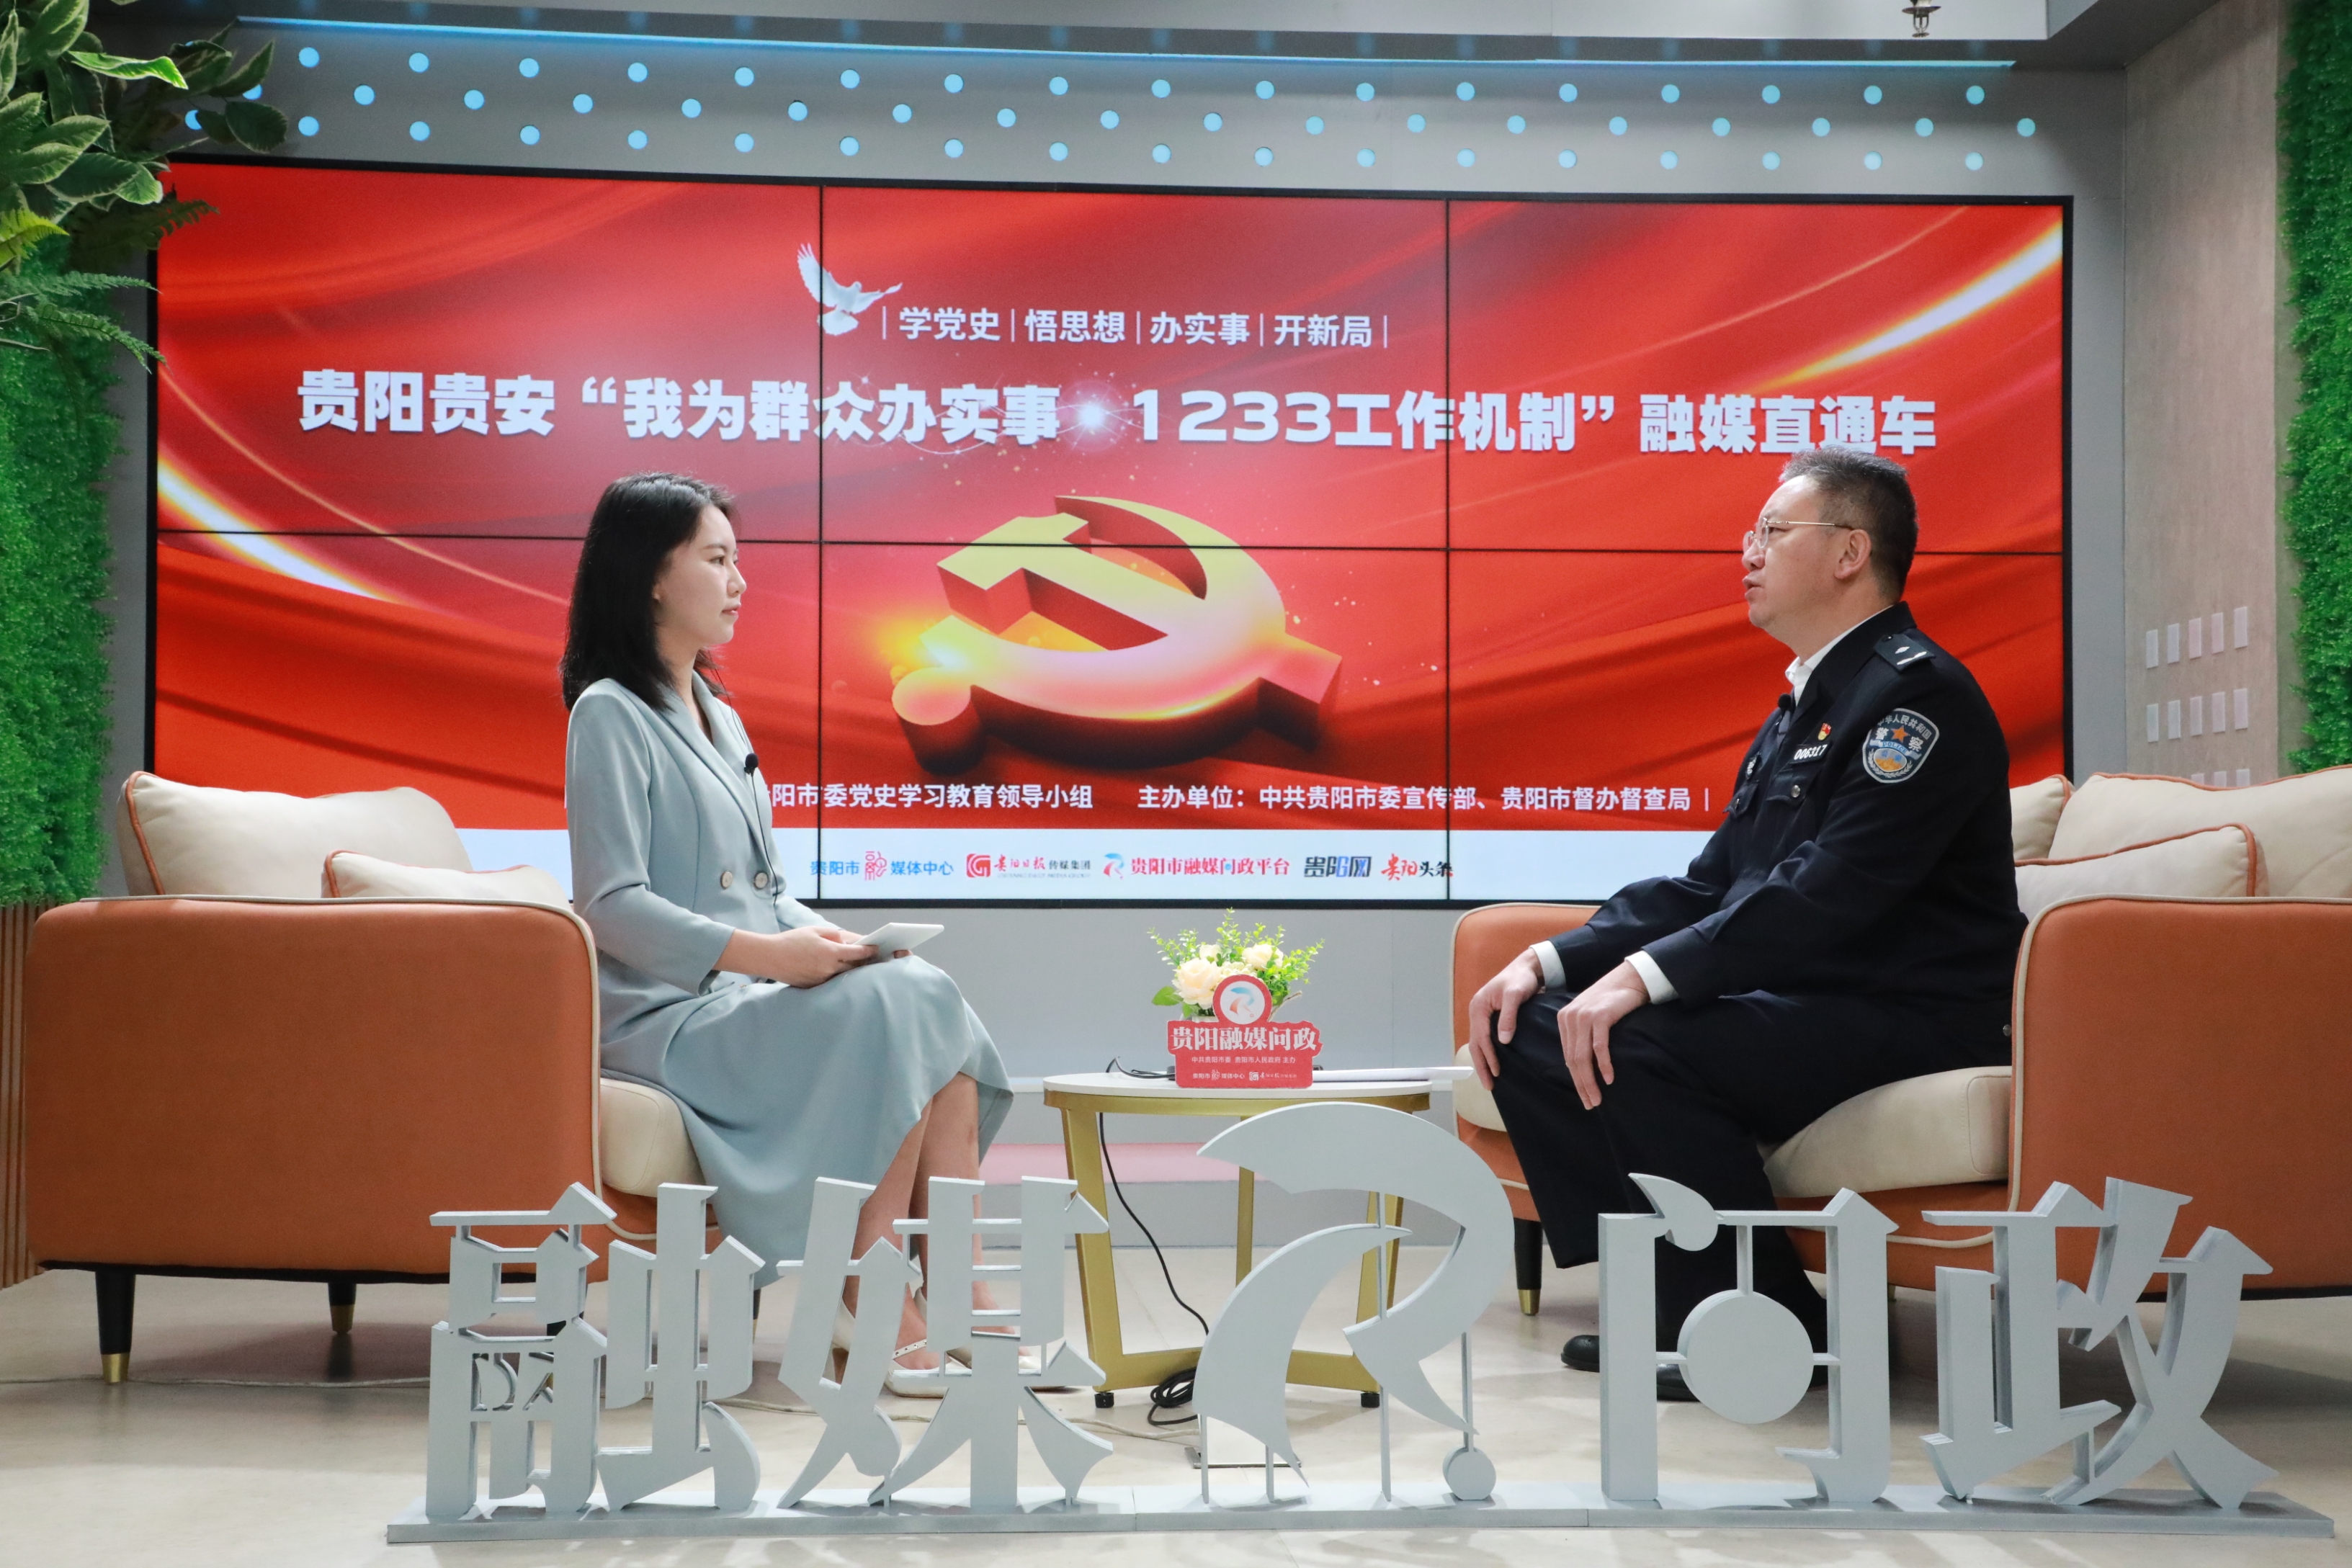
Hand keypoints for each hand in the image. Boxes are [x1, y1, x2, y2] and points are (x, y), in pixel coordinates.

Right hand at [724, 926, 875, 986]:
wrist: (770, 957)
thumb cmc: (791, 941)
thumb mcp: (814, 931)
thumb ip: (834, 935)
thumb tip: (848, 941)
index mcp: (830, 952)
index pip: (857, 954)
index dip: (869, 951)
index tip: (876, 949)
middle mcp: (828, 968)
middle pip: (854, 967)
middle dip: (864, 963)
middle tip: (874, 959)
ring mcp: (821, 980)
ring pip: (843, 976)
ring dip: (852, 972)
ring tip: (860, 966)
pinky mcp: (814, 987)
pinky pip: (830, 982)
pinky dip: (837, 977)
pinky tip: (840, 973)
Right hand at [1465, 949, 1544, 1089]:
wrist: (1528, 967)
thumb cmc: (1521, 979)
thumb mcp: (1515, 995)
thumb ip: (1508, 1016)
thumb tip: (1503, 1040)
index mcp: (1479, 1007)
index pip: (1481, 1037)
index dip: (1488, 1056)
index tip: (1497, 1072)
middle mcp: (1476, 1012)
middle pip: (1475, 1044)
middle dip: (1481, 1065)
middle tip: (1488, 1085)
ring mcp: (1482, 1015)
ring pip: (1478, 1043)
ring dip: (1483, 1062)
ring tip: (1489, 1080)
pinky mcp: (1490, 1018)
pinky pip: (1484, 1039)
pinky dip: (1487, 1053)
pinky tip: (1493, 1064)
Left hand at [1555, 961, 1649, 1109]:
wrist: (1629, 979)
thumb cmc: (1613, 1001)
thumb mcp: (1592, 1018)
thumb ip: (1583, 1036)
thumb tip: (1582, 1065)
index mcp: (1564, 1019)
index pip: (1568, 1056)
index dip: (1576, 1079)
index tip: (1585, 1096)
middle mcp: (1569, 1018)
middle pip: (1573, 1060)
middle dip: (1581, 1085)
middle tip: (1591, 1103)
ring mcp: (1583, 1016)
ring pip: (1583, 1057)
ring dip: (1590, 1081)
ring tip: (1598, 1098)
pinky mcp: (1600, 1016)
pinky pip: (1599, 1047)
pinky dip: (1603, 1065)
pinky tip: (1608, 1079)